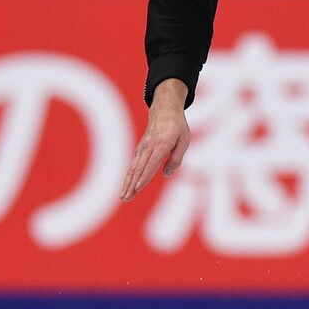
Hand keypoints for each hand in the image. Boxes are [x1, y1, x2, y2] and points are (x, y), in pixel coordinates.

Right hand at [121, 79, 189, 201]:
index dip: (145, 177)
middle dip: (132, 185)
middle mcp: (149, 147)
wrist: (164, 109)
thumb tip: (166, 174)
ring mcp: (143, 147)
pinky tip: (126, 185)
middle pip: (139, 169)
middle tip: (126, 198)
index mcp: (162, 144)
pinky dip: (129, 175)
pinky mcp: (140, 148)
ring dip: (127, 183)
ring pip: (133, 168)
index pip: (151, 164)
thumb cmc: (178, 126)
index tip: (138, 188)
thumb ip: (176, 159)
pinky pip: (134, 164)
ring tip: (124, 196)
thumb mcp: (184, 141)